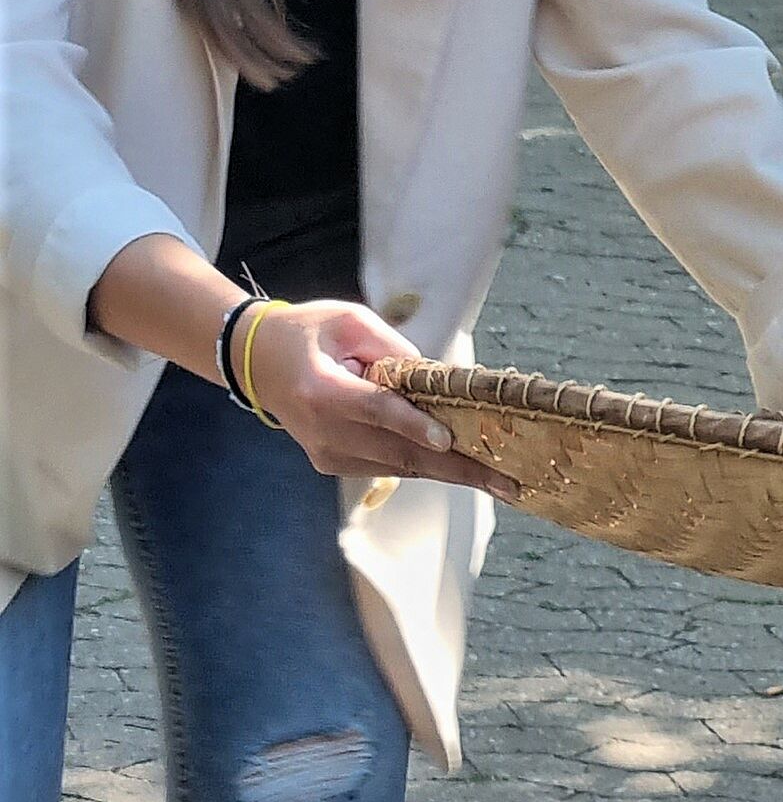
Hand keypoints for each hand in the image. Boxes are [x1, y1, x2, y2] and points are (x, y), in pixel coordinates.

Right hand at [243, 301, 518, 499]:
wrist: (257, 362)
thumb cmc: (309, 332)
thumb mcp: (350, 321)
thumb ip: (393, 350)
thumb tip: (438, 381)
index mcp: (321, 390)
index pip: (376, 411)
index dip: (414, 426)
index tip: (449, 439)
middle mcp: (323, 431)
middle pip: (399, 453)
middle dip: (458, 468)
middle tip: (506, 480)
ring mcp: (327, 454)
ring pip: (400, 468)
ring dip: (452, 473)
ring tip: (501, 478)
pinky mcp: (333, 464)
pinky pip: (389, 467)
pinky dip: (427, 466)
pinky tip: (466, 466)